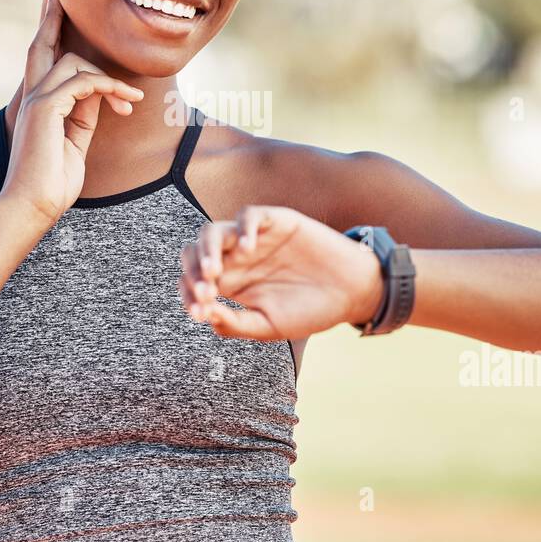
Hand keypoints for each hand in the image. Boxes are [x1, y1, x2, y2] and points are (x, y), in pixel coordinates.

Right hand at [0, 0, 143, 224]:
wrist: (32, 207)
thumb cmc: (53, 182)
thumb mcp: (75, 142)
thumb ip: (83, 113)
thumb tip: (100, 92)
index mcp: (37, 104)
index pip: (42, 59)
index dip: (48, 31)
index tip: (55, 6)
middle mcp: (32, 97)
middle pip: (42, 45)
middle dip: (52, 17)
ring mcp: (36, 100)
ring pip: (73, 63)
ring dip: (109, 78)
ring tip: (130, 100)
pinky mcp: (45, 109)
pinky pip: (84, 83)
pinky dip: (110, 88)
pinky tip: (126, 102)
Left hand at [178, 205, 385, 340]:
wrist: (351, 293)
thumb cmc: (309, 311)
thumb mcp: (269, 326)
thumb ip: (235, 323)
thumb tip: (203, 315)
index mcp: (230, 283)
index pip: (193, 280)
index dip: (189, 295)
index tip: (199, 313)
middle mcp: (236, 259)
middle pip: (195, 253)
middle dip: (193, 272)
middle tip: (206, 291)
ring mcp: (253, 238)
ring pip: (213, 231)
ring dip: (207, 250)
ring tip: (214, 270)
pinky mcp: (275, 222)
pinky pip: (248, 215)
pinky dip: (242, 228)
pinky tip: (246, 249)